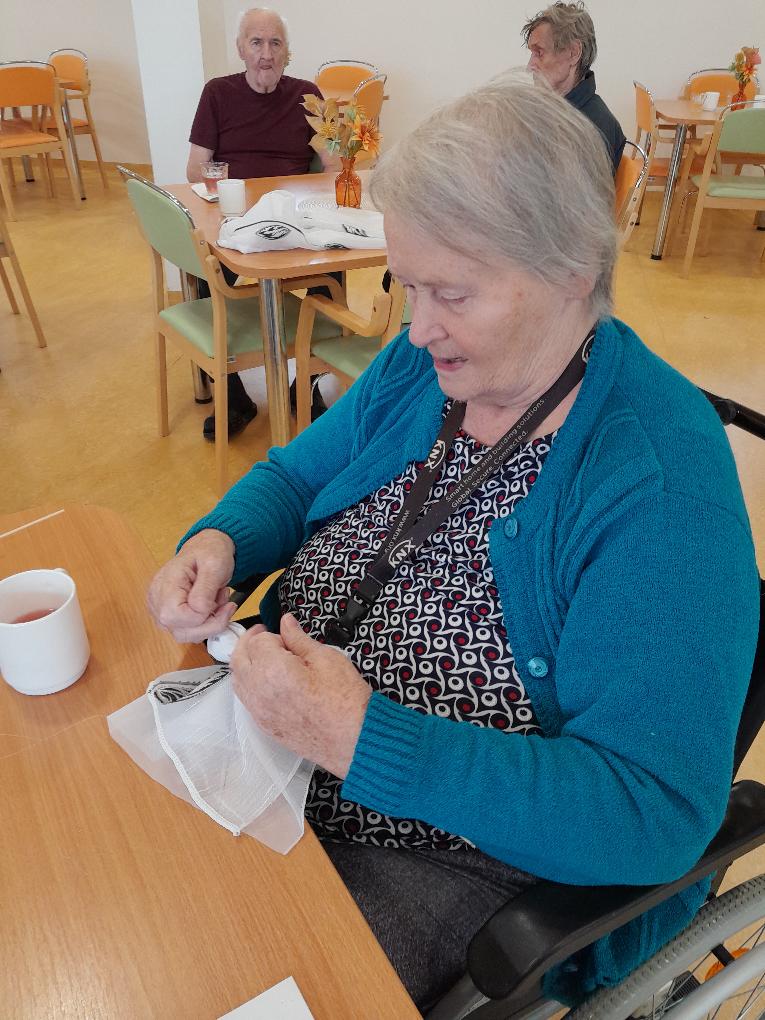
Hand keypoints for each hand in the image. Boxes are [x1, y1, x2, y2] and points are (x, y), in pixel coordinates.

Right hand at [147, 529, 236, 642]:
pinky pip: (188, 631)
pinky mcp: (169, 617)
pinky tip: (210, 607)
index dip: (203, 614)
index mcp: (165, 583)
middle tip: (223, 601)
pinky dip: (204, 624)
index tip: (219, 599)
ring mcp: (161, 610)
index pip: (176, 616)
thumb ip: (205, 590)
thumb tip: (200, 611)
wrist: (206, 549)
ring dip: (209, 623)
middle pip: (181, 631)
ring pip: (185, 635)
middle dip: (210, 622)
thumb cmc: (209, 552)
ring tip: (216, 601)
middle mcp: (157, 600)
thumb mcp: (214, 564)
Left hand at [230, 613, 371, 778]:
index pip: (257, 641)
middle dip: (250, 642)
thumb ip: (299, 639)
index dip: (272, 633)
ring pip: (237, 679)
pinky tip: (268, 680)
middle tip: (268, 636)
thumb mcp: (326, 657)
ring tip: (267, 657)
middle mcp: (259, 691)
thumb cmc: (345, 700)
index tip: (286, 636)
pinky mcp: (264, 726)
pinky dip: (250, 684)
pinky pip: (246, 699)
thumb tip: (286, 623)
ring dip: (247, 663)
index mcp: (273, 670)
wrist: (353, 739)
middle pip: (238, 657)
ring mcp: (259, 711)